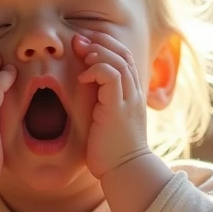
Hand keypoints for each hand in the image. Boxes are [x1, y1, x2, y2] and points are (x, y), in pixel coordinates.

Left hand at [75, 33, 150, 179]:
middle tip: (79, 40)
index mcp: (131, 94)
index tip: (84, 44)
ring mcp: (128, 100)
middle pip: (123, 53)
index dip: (105, 45)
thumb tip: (84, 92)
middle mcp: (133, 93)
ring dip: (97, 52)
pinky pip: (111, 77)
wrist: (125, 171)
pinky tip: (82, 76)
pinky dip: (96, 69)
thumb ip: (100, 104)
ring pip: (119, 61)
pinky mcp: (118, 109)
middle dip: (100, 41)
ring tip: (81, 54)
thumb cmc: (112, 151)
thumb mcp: (106, 121)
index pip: (124, 57)